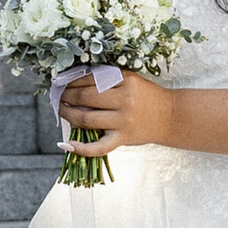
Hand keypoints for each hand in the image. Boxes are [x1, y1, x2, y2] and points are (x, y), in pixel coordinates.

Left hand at [57, 68, 179, 150]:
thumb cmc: (147, 97)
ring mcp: (123, 121)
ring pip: (86, 119)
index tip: (61, 81)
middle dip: (66, 96)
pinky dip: (80, 148)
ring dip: (68, 115)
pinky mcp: (123, 138)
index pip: (90, 79)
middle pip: (85, 98)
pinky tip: (66, 144)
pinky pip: (98, 147)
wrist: (170, 116)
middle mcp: (124, 100)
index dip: (71, 81)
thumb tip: (75, 81)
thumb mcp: (130, 80)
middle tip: (57, 95)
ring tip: (61, 110)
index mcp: (125, 81)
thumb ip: (108, 79)